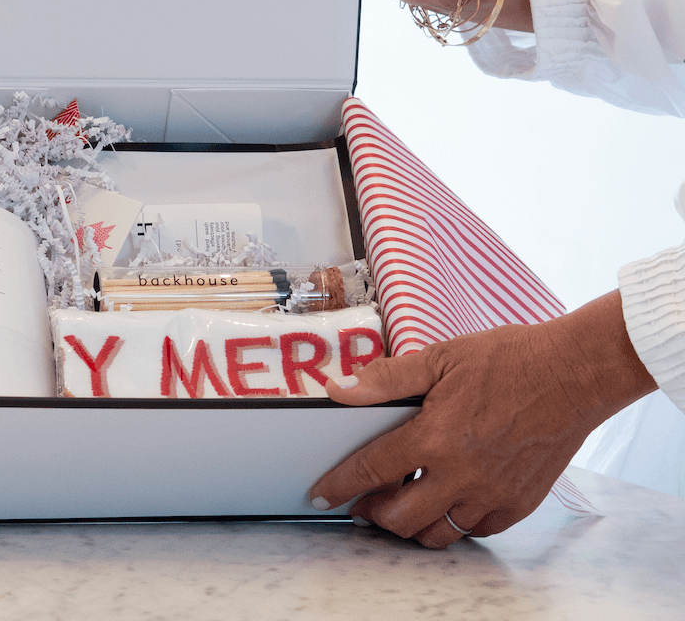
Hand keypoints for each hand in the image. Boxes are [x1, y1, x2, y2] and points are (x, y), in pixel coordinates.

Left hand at [308, 291, 656, 547]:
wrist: (571, 374)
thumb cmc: (508, 360)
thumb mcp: (438, 358)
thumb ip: (387, 380)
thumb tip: (340, 391)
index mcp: (434, 438)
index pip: (371, 471)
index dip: (339, 486)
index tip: (320, 496)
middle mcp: (461, 476)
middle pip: (400, 518)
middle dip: (372, 514)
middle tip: (362, 501)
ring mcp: (492, 495)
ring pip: (439, 534)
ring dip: (411, 525)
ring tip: (399, 505)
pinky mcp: (519, 504)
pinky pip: (476, 531)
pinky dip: (453, 524)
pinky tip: (445, 503)